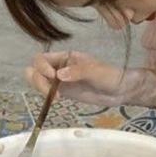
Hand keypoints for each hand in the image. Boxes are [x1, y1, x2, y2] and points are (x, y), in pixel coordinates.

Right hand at [23, 50, 155, 106]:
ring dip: (40, 88)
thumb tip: (58, 75)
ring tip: (55, 98)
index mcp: (65, 56)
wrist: (120, 90)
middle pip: (35, 69)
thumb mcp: (95, 71)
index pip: (42, 58)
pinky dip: (45, 95)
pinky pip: (46, 91)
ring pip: (38, 80)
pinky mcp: (63, 91)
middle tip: (50, 92)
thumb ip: (77, 72)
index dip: (41, 67)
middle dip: (37, 80)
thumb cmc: (109, 75)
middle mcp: (59, 66)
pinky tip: (57, 100)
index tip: (52, 77)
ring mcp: (60, 80)